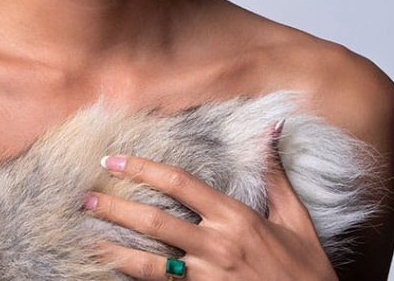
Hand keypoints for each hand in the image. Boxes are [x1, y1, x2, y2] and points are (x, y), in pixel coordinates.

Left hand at [82, 121, 337, 279]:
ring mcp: (208, 279)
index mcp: (237, 218)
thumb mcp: (297, 221)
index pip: (180, 184)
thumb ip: (275, 176)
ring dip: (115, 249)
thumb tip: (269, 128)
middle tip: (85, 198)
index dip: (144, 169)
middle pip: (155, 222)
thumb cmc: (308, 272)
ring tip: (87, 237)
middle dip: (116, 209)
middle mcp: (217, 247)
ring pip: (150, 263)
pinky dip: (135, 280)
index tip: (114, 160)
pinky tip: (112, 271)